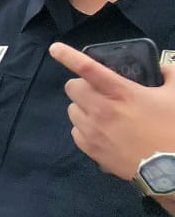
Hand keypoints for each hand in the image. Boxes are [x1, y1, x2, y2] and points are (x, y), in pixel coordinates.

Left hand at [50, 42, 174, 179]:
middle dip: (83, 85)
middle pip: (73, 88)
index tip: (54, 48)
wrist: (170, 168)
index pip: (87, 68)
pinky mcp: (90, 149)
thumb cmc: (173, 129)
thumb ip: (170, 76)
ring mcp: (92, 130)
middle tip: (99, 91)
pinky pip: (75, 130)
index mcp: (121, 93)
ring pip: (72, 109)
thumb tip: (163, 69)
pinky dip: (84, 127)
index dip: (68, 56)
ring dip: (83, 107)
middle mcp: (101, 110)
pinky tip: (101, 130)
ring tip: (103, 113)